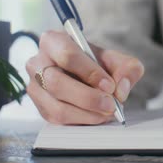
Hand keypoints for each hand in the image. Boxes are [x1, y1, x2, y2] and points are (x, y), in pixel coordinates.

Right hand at [25, 30, 144, 124]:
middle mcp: (37, 63)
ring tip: (106, 112)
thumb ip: (127, 68)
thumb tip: (121, 88)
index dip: (90, 72)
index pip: (67, 55)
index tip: (109, 85)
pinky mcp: (40, 108)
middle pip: (56, 83)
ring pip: (56, 107)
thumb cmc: (96, 63)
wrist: (84, 74)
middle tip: (111, 104)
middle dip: (88, 97)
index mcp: (53, 41)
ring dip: (86, 114)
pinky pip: (57, 121)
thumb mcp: (115, 59)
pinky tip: (97, 117)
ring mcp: (35, 87)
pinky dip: (81, 122)